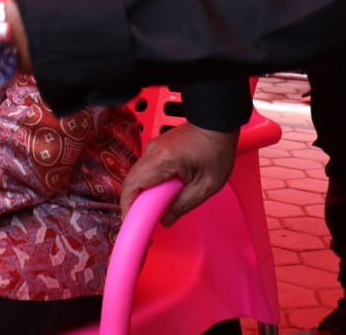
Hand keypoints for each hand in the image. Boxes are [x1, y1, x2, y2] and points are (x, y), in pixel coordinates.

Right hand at [121, 122, 238, 225]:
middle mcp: (151, 152)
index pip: (133, 185)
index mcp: (162, 161)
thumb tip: (165, 220)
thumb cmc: (216, 150)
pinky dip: (148, 184)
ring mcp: (152, 148)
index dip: (127, 206)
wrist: (217, 122)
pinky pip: (145, 170)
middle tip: (144, 223)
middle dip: (134, 203)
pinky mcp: (156, 148)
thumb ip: (184, 205)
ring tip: (153, 211)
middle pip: (132, 181)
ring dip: (142, 194)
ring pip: (137, 176)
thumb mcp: (206, 185)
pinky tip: (160, 195)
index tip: (131, 224)